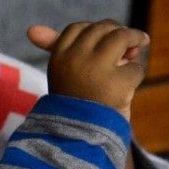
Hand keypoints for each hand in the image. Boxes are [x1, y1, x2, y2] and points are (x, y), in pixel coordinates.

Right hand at [27, 20, 148, 118]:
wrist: (78, 139)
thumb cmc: (74, 103)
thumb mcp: (63, 73)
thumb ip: (53, 47)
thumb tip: (31, 29)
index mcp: (58, 57)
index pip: (77, 29)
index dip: (94, 31)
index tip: (101, 42)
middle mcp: (74, 59)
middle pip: (103, 29)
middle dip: (118, 33)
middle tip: (129, 42)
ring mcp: (95, 70)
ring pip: (121, 39)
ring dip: (135, 41)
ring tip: (137, 49)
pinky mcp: (116, 83)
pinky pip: (134, 68)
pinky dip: (135, 75)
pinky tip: (127, 88)